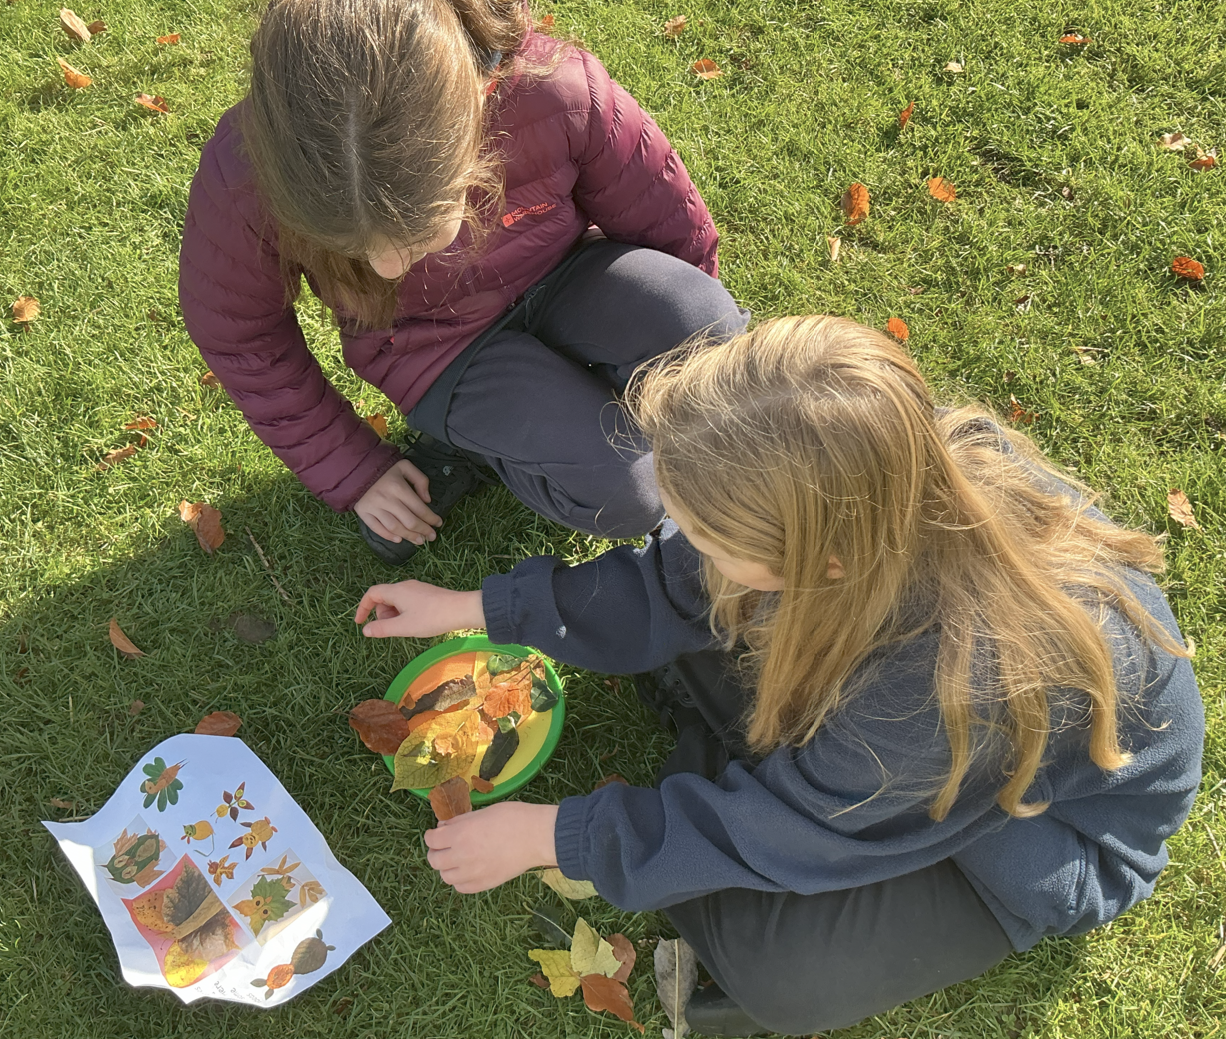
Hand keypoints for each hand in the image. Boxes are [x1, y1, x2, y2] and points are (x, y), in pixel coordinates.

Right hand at [354, 460, 441, 544]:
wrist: (356, 467)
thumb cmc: (384, 467)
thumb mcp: (405, 466)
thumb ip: (420, 480)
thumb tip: (427, 500)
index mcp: (398, 487)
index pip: (419, 508)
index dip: (431, 518)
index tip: (438, 523)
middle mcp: (386, 499)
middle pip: (409, 521)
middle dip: (423, 530)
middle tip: (431, 537)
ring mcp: (373, 507)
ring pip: (394, 527)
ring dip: (409, 536)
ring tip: (419, 541)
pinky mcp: (363, 513)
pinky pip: (376, 528)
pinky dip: (388, 536)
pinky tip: (399, 539)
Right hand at [355, 580, 485, 637]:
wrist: (461, 610)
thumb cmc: (432, 618)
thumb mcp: (404, 627)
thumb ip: (382, 628)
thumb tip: (365, 630)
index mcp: (397, 591)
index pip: (371, 594)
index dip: (362, 608)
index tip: (359, 623)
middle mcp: (405, 586)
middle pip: (383, 597)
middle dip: (381, 614)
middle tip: (391, 629)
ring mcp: (417, 589)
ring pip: (396, 600)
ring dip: (393, 615)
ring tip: (405, 628)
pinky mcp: (426, 593)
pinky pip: (407, 601)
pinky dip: (404, 612)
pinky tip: (415, 623)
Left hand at [425, 802, 559, 892]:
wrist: (536, 836)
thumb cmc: (513, 817)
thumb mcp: (483, 812)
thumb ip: (460, 821)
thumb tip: (444, 827)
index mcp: (460, 834)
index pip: (431, 839)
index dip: (431, 835)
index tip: (437, 833)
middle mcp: (462, 856)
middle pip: (434, 860)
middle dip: (436, 851)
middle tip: (444, 845)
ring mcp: (472, 873)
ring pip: (445, 876)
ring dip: (447, 867)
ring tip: (456, 859)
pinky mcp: (484, 884)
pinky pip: (461, 888)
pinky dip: (460, 880)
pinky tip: (468, 870)